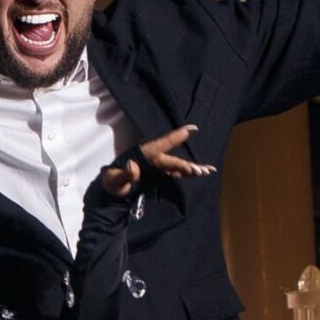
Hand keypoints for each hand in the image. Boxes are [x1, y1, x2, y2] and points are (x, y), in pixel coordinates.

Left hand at [98, 123, 212, 198]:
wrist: (113, 189)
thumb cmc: (112, 182)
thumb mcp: (114, 180)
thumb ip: (124, 174)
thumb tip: (132, 165)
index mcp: (142, 154)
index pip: (159, 145)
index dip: (174, 138)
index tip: (189, 130)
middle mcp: (153, 157)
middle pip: (172, 160)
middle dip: (186, 165)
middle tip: (199, 171)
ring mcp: (158, 164)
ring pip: (178, 165)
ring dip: (192, 168)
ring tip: (207, 171)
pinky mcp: (161, 172)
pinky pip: (177, 171)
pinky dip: (188, 172)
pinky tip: (202, 172)